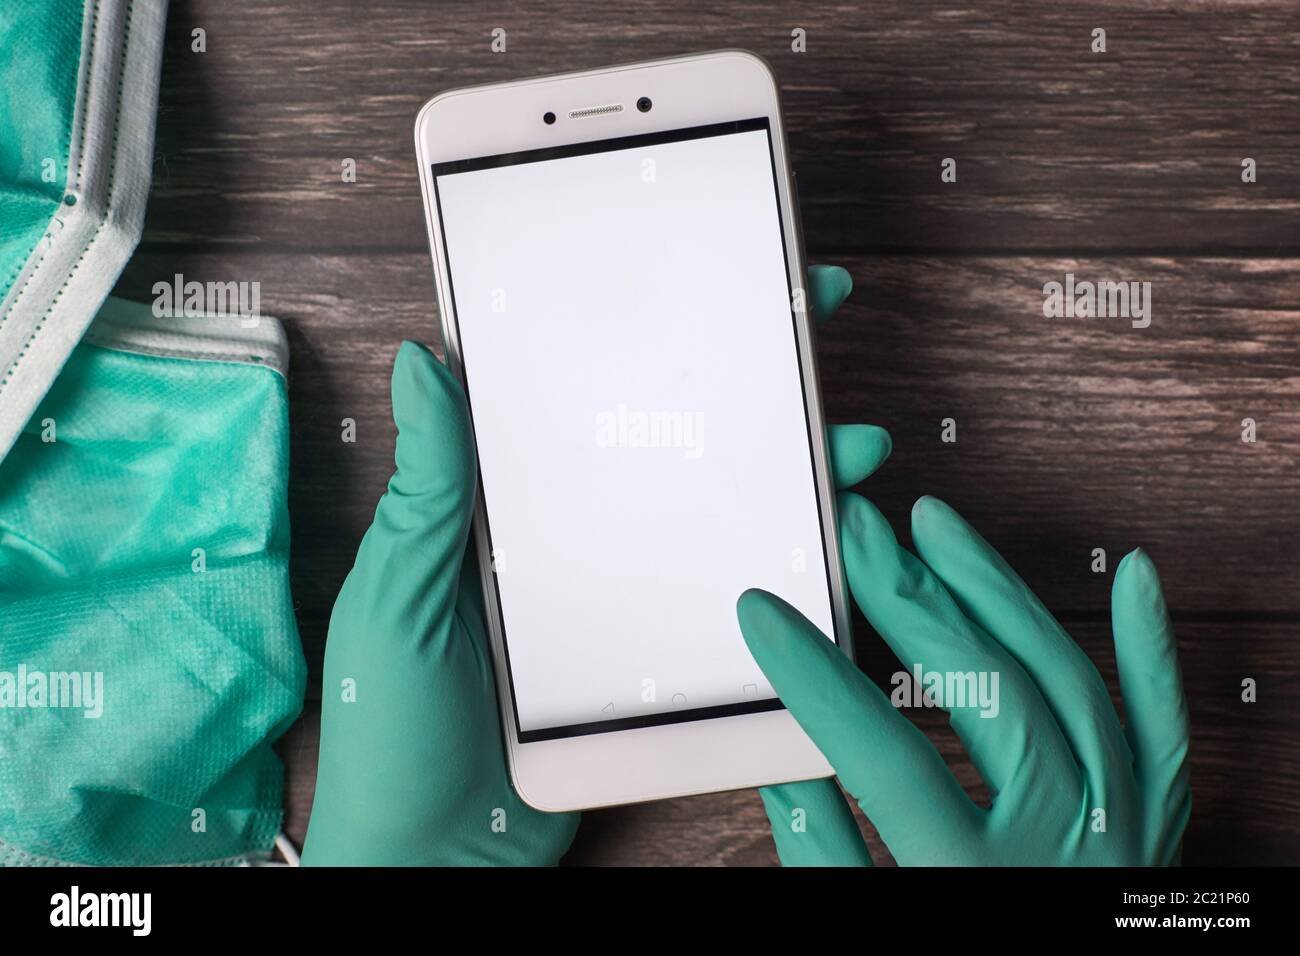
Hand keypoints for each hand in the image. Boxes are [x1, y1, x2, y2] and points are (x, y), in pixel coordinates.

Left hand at [302, 265, 885, 864]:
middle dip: (747, 380)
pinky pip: (726, 604)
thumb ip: (430, 488)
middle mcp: (573, 537)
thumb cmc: (391, 725)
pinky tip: (831, 547)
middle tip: (812, 326)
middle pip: (669, 440)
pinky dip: (784, 570)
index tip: (699, 274)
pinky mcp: (656, 660)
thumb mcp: (402, 592)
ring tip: (850, 442)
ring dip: (788, 472)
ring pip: (715, 513)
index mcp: (503, 504)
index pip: (578, 395)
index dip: (640, 333)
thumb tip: (424, 359)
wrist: (431, 856)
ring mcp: (621, 597)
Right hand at [741, 495, 1190, 865]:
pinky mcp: (1156, 826)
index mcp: (968, 884)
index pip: (880, 755)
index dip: (813, 675)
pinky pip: (1164, 728)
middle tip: (860, 533)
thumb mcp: (870, 935)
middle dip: (912, 600)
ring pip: (1069, 685)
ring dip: (999, 592)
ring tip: (938, 526)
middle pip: (985, 694)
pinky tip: (1130, 573)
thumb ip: (824, 857)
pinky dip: (1150, 648)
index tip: (762, 613)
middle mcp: (1057, 848)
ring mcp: (1120, 832)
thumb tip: (785, 764)